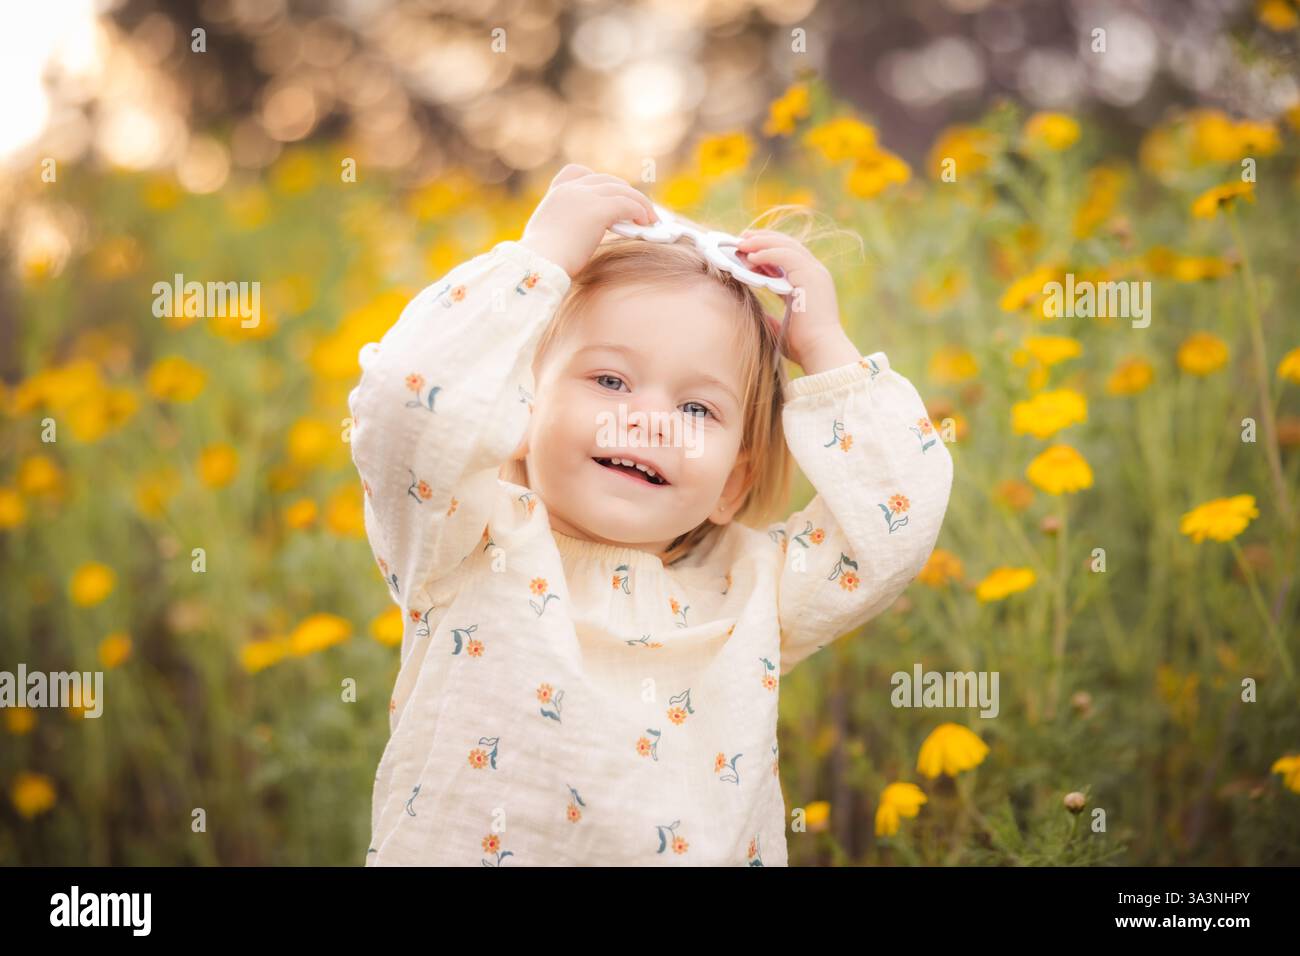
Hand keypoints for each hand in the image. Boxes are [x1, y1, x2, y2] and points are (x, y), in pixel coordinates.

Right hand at [519, 164, 657, 277]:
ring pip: (621, 190)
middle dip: (624, 192)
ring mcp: (584, 197)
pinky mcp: (598, 210)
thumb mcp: (548, 235)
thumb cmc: (543, 260)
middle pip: (606, 181)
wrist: (539, 264)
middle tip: (638, 208)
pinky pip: (627, 204)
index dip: (598, 181)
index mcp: (556, 194)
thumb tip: (576, 236)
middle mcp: (570, 190)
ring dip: (639, 202)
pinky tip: (646, 223)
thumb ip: (563, 227)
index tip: (610, 192)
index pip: (578, 172)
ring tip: (650, 217)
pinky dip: (640, 211)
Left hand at [736, 229, 858, 374]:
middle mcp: (815, 273)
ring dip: (762, 242)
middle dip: (764, 239)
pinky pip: (785, 255)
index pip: (789, 257)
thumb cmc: (804, 346)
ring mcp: (815, 273)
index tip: (748, 248)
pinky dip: (767, 253)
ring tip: (742, 244)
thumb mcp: (783, 328)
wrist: (820, 351)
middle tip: (742, 238)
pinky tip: (751, 256)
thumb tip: (760, 316)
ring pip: (786, 246)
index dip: (768, 249)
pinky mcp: (811, 276)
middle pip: (788, 245)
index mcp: (810, 283)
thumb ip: (773, 319)